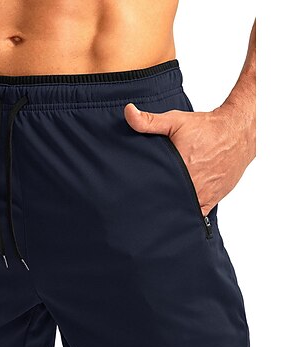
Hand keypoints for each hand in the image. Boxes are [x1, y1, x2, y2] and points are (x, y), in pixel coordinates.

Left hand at [124, 103, 255, 215]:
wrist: (239, 132)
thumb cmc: (206, 127)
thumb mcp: (175, 121)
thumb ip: (149, 121)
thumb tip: (128, 112)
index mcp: (181, 170)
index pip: (155, 190)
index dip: (144, 194)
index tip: (136, 193)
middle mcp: (194, 186)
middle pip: (168, 202)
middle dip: (156, 202)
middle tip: (144, 201)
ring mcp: (204, 195)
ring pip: (182, 209)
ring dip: (172, 208)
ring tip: (159, 206)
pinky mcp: (213, 199)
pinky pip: (197, 213)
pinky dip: (188, 212)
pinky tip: (178, 209)